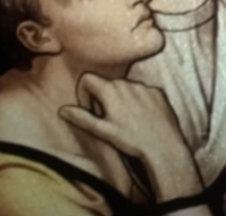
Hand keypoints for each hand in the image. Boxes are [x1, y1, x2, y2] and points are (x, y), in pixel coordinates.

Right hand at [59, 73, 203, 201]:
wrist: (163, 147)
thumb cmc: (130, 141)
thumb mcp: (102, 131)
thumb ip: (81, 117)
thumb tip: (62, 110)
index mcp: (110, 89)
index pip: (87, 79)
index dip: (84, 93)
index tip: (90, 110)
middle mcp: (127, 83)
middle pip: (107, 84)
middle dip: (103, 98)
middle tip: (107, 120)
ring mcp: (144, 86)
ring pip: (125, 88)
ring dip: (121, 100)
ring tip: (127, 122)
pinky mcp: (157, 92)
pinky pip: (143, 92)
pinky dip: (139, 102)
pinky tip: (143, 120)